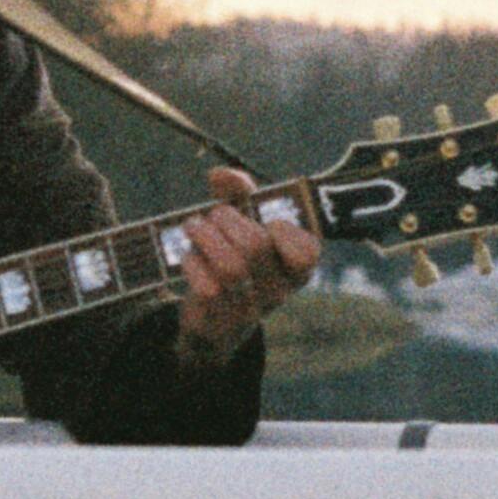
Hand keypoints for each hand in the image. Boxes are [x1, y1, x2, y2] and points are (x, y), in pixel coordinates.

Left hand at [173, 162, 319, 357]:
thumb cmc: (236, 262)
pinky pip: (205, 286)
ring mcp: (248, 309)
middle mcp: (277, 292)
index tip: (268, 221)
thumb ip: (239, 195)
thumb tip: (221, 175)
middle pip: (256, 245)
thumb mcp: (244, 227)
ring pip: (230, 266)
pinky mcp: (217, 320)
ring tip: (195, 226)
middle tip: (215, 215)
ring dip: (206, 235)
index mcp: (294, 269)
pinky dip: (192, 261)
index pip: (307, 252)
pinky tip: (190, 255)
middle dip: (228, 218)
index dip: (285, 230)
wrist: (214, 324)